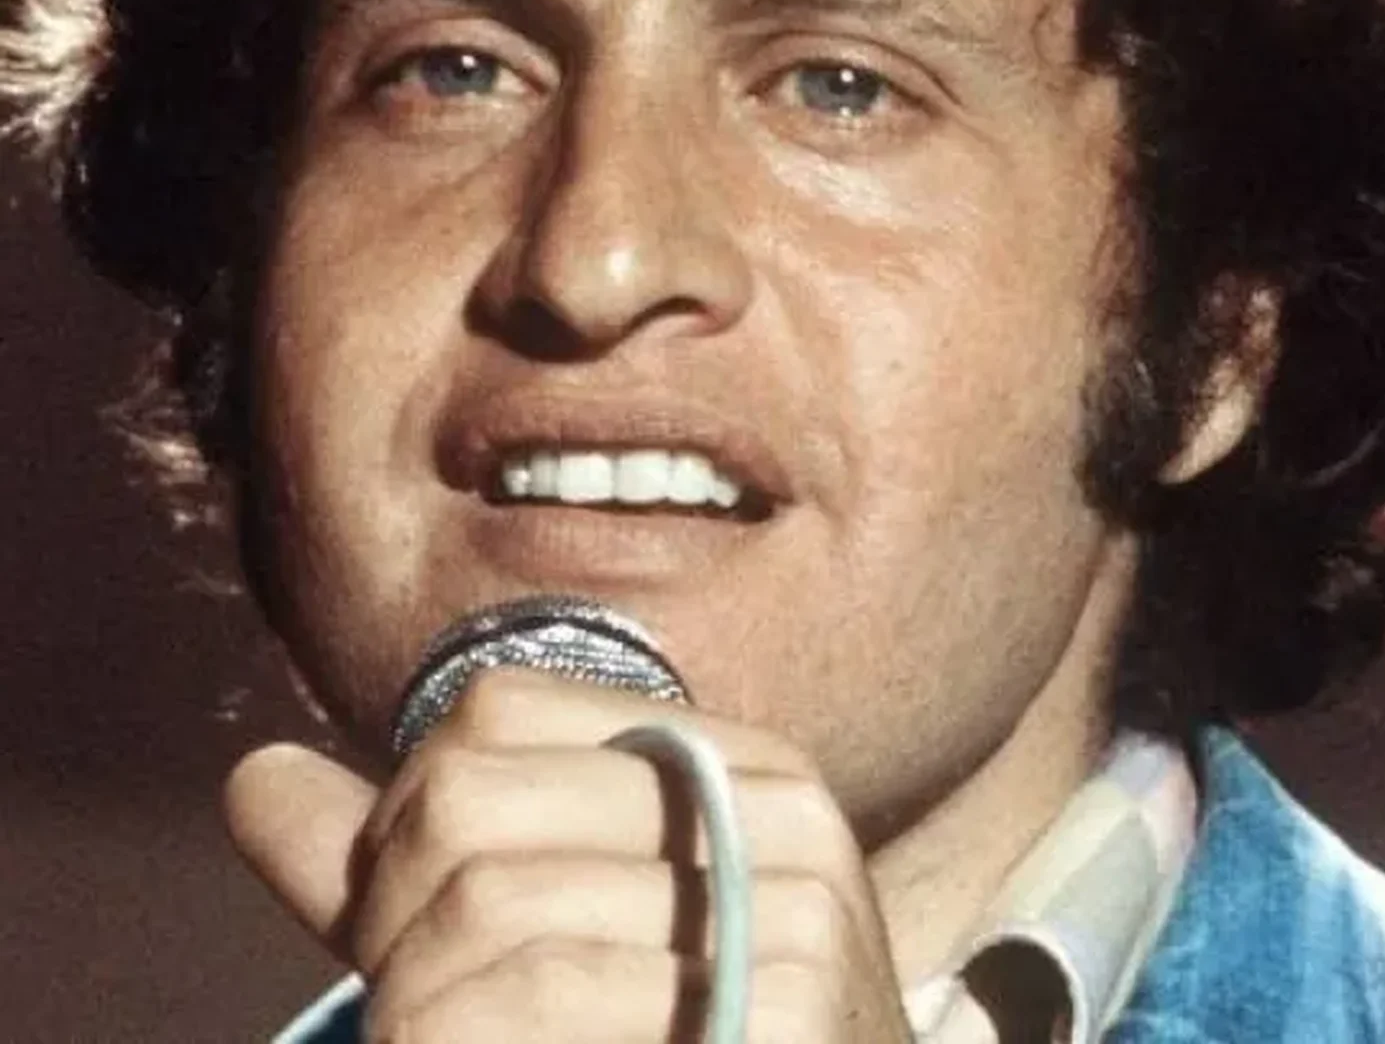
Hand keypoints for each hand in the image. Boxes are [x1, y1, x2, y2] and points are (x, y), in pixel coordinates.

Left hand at [225, 670, 913, 1042]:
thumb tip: (250, 775)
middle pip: (471, 806)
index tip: (400, 917)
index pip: (493, 714)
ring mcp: (790, 910)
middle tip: (402, 1016)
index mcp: (729, 757)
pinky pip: (538, 1005)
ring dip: (411, 1015)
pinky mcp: (779, 1015)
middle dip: (388, 925)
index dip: (402, 811)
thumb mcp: (562, 932)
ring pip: (487, 915)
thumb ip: (410, 864)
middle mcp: (770, 808)